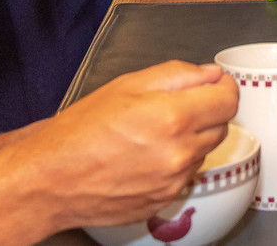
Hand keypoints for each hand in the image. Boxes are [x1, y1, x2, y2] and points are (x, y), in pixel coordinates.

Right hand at [0, 60, 238, 230]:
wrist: (48, 180)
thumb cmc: (79, 131)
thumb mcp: (127, 85)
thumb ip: (178, 75)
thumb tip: (211, 74)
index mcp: (172, 118)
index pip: (229, 100)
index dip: (223, 87)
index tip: (213, 85)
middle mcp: (179, 154)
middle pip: (220, 126)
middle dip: (206, 112)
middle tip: (174, 107)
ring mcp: (173, 182)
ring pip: (203, 152)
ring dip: (191, 139)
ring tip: (152, 134)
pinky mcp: (163, 202)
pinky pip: (185, 176)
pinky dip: (175, 164)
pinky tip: (145, 158)